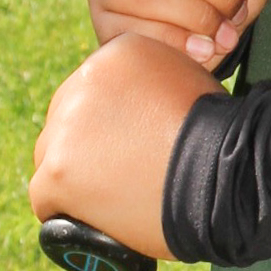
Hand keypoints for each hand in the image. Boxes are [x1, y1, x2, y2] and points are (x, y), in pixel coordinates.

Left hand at [29, 34, 221, 253]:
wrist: (224, 174)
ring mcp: (64, 128)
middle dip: (90, 145)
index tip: (132, 144)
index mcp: (115, 55)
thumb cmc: (219, 136)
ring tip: (115, 197)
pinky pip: (46, 195)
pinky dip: (66, 208)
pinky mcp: (55, 171)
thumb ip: (151, 83)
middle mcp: (82, 82)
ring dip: (76, 175)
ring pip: (54, 155)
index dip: (112, 122)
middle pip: (69, 120)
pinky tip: (93, 215)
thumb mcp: (190, 80)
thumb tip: (137, 107)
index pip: (96, 91)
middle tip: (123, 173)